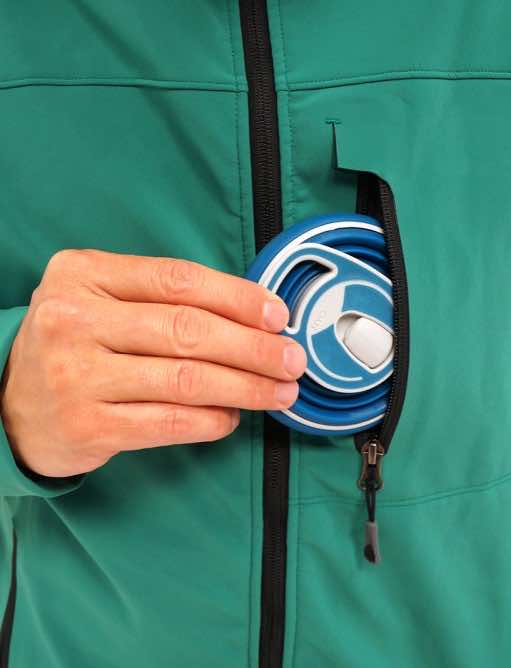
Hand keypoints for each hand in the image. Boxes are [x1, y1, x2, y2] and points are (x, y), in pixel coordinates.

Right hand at [0, 250, 305, 477]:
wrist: (10, 402)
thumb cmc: (74, 342)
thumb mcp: (100, 298)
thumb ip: (160, 297)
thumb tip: (250, 315)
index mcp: (83, 274)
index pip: (177, 280)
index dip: (237, 297)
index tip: (277, 315)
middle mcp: (75, 320)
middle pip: (187, 330)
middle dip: (253, 347)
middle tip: (291, 359)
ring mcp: (78, 376)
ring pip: (185, 379)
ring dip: (245, 387)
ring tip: (279, 391)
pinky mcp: (87, 426)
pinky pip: (167, 421)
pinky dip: (210, 420)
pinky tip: (231, 418)